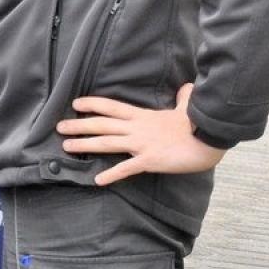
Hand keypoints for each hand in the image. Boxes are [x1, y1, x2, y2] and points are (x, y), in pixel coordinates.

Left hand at [56, 83, 226, 185]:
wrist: (210, 138)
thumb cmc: (199, 124)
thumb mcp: (187, 108)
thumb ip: (184, 98)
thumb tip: (188, 87)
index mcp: (143, 115)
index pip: (111, 106)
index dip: (92, 104)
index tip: (75, 104)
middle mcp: (137, 127)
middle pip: (102, 124)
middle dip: (78, 125)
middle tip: (58, 127)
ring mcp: (142, 144)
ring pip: (107, 142)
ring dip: (85, 144)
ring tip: (65, 147)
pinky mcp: (150, 160)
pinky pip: (126, 168)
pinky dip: (111, 174)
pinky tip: (97, 180)